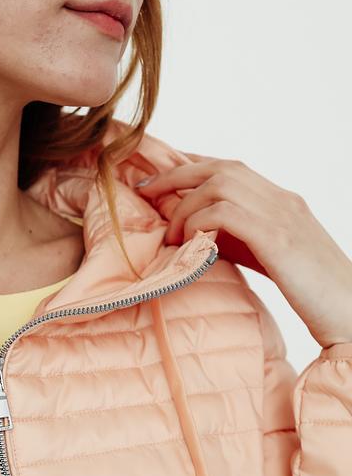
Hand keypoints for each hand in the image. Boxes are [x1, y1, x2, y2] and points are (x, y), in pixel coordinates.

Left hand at [136, 153, 351, 347]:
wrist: (351, 309)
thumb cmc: (309, 291)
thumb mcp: (267, 258)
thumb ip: (236, 241)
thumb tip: (194, 238)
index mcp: (280, 200)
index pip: (229, 168)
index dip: (189, 167)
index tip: (157, 180)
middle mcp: (281, 198)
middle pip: (219, 166)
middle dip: (175, 174)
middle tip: (144, 191)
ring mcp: (281, 214)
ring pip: (219, 183)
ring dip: (185, 204)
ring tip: (171, 234)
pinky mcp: (277, 237)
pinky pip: (226, 212)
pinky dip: (199, 222)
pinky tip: (188, 244)